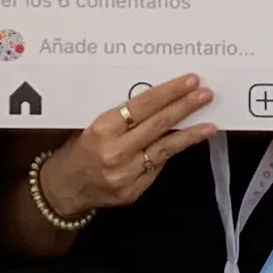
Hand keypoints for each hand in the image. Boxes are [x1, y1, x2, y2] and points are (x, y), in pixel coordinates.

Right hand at [37, 74, 214, 222]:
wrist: (62, 189)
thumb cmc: (79, 150)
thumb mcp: (93, 126)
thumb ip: (122, 117)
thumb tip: (160, 100)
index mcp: (102, 128)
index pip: (142, 105)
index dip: (168, 92)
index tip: (190, 81)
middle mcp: (115, 150)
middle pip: (158, 124)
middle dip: (185, 107)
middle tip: (206, 94)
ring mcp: (126, 174)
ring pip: (164, 149)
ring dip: (190, 134)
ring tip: (210, 124)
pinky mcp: (133, 191)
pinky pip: (157, 167)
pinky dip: (172, 153)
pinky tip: (187, 143)